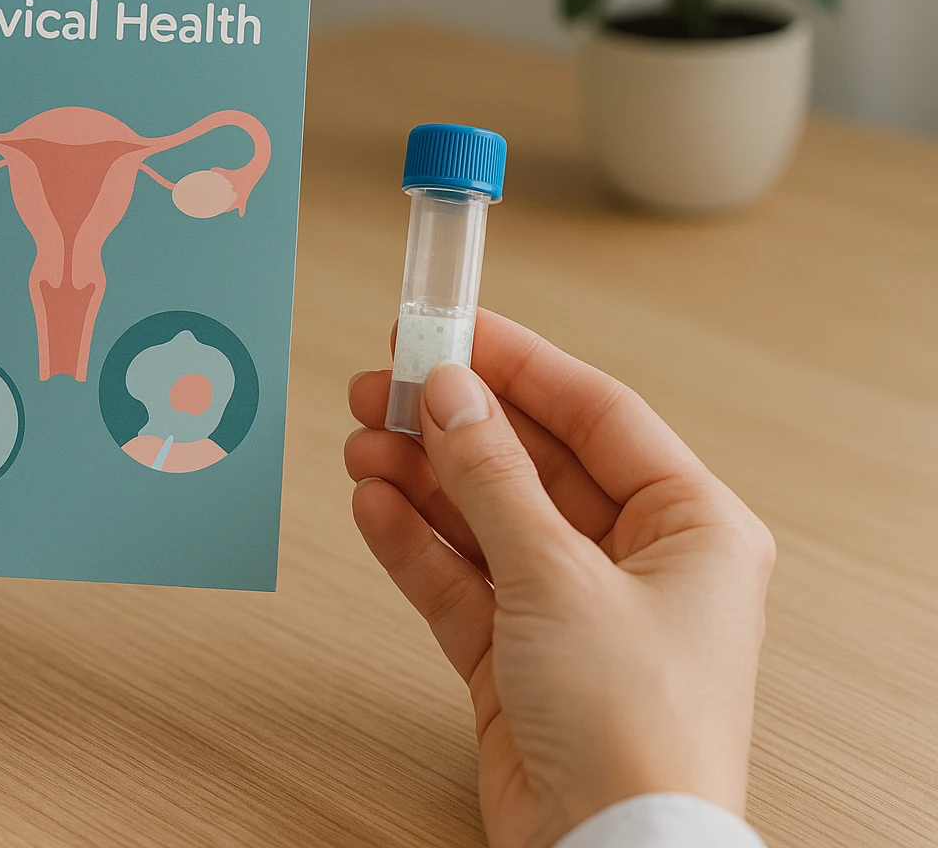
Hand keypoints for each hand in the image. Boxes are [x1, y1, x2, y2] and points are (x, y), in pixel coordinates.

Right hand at [344, 310, 774, 847]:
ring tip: (363, 439)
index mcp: (691, 526)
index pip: (597, 415)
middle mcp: (636, 563)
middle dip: (456, 424)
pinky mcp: (518, 660)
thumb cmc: (637, 727)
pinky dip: (416, 543)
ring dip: (423, 478)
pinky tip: (374, 503)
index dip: (521, 364)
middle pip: (531, 463)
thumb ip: (493, 478)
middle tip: (386, 383)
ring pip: (486, 519)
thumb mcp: (559, 576)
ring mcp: (573, 611)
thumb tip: (451, 394)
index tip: (454, 327)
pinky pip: (460, 580)